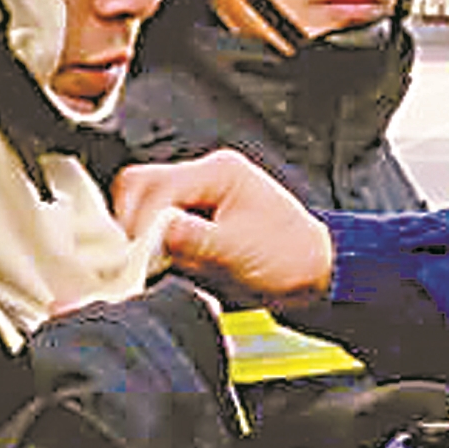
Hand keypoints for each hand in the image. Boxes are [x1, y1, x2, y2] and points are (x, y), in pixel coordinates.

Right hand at [111, 148, 333, 304]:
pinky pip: (158, 220)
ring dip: (140, 232)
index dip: (140, 223)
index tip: (137, 256)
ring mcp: (200, 195)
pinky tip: (160, 261)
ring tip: (150, 261)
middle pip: (141, 185)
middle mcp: (206, 176)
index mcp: (219, 172)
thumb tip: (149, 235)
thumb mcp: (236, 252)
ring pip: (144, 201)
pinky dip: (151, 241)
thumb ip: (190, 239)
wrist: (316, 274)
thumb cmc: (290, 260)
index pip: (155, 186)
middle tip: (136, 257)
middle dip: (132, 222)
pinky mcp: (197, 217)